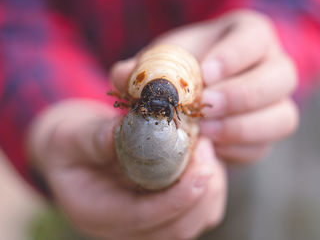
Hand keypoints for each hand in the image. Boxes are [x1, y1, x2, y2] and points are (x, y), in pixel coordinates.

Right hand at [27, 99, 225, 239]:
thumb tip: (124, 129)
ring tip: (206, 151)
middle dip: (203, 191)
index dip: (179, 196)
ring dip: (210, 189)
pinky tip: (203, 160)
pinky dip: (209, 189)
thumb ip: (94, 137)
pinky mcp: (162, 214)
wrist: (75, 154)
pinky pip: (197, 212)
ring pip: (193, 222)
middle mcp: (124, 229)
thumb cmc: (71, 144)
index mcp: (98, 213)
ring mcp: (146, 225)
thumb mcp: (71, 136)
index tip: (203, 166)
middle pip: (177, 228)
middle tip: (207, 148)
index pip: (145, 218)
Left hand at [112, 9, 298, 163]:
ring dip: (243, 128)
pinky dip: (238, 150)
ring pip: (283, 117)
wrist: (197, 88)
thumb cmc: (182, 64)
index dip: (234, 56)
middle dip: (242, 95)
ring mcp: (277, 102)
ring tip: (204, 132)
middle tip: (206, 106)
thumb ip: (144, 65)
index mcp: (252, 35)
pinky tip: (211, 147)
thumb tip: (122, 76)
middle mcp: (274, 66)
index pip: (256, 38)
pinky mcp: (268, 132)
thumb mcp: (164, 57)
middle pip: (281, 78)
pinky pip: (265, 146)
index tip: (204, 74)